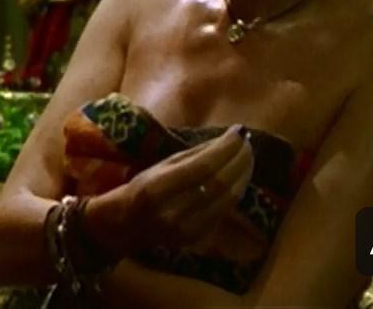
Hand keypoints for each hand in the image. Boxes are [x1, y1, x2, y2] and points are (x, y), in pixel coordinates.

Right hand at [84, 126, 253, 259]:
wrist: (123, 227)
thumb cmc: (139, 188)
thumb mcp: (159, 165)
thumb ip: (192, 155)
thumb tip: (227, 140)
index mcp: (157, 189)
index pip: (202, 167)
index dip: (225, 149)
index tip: (239, 131)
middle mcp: (173, 212)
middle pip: (219, 185)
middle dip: (239, 161)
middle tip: (248, 143)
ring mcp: (187, 230)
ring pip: (226, 200)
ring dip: (243, 176)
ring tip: (248, 157)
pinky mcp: (196, 239)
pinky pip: (223, 212)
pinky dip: (235, 192)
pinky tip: (239, 178)